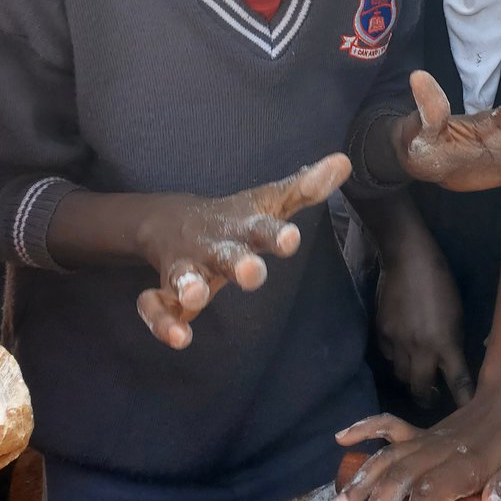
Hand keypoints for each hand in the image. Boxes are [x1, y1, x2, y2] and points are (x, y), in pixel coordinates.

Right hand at [137, 153, 349, 348]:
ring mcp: (187, 266)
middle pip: (226, 255)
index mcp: (243, 226)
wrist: (171, 220)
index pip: (262, 227)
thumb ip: (305, 189)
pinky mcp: (166, 292)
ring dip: (189, 285)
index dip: (276, 234)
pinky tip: (179, 339)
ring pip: (184, 276)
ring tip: (195, 297)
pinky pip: (156, 307)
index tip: (291, 239)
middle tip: (251, 273)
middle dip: (239, 264)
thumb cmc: (236, 217)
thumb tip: (344, 162)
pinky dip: (162, 323)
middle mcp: (214, 245)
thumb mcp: (269, 202)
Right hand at [332, 383, 500, 500]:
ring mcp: (424, 439)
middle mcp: (436, 450)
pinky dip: (363, 429)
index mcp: (465, 464)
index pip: (430, 492)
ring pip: (386, 457)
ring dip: (362, 481)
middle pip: (399, 478)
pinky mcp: (418, 432)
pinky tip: (341, 439)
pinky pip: (387, 427)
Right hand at [376, 241, 472, 408]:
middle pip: (421, 388)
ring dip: (411, 376)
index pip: (458, 381)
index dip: (463, 400)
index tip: (468, 415)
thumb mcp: (457, 313)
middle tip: (431, 395)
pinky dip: (396, 356)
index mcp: (445, 342)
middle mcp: (421, 347)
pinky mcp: (382, 332)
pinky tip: (402, 346)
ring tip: (416, 370)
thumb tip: (450, 360)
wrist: (407, 258)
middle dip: (427, 396)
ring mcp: (398, 341)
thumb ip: (452, 340)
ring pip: (402, 375)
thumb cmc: (441, 282)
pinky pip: (389, 355)